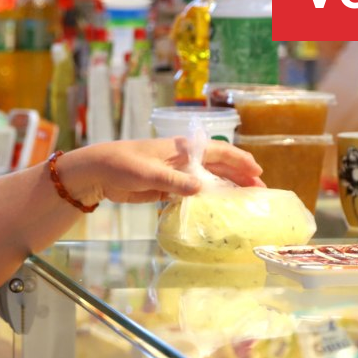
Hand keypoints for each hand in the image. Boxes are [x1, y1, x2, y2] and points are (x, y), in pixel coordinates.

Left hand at [56, 137, 264, 205]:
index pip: (219, 152)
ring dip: (225, 189)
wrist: (97, 172)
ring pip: (207, 181)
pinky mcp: (165, 188)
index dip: (239, 160)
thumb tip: (201, 188)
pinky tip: (216, 209)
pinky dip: (206, 199)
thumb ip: (175, 181)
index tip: (257, 172)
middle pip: (218, 167)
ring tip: (244, 201)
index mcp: (182, 149)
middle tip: (259, 191)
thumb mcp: (149, 172)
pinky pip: (192, 193)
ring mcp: (175, 174)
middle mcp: (183, 160)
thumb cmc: (122, 164)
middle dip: (239, 177)